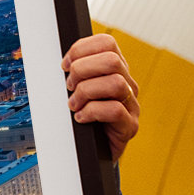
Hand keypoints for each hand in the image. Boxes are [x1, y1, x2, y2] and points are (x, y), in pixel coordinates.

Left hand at [62, 33, 139, 161]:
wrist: (92, 152)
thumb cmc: (83, 118)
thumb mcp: (77, 90)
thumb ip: (75, 73)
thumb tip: (62, 63)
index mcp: (115, 70)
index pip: (106, 43)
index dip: (81, 49)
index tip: (64, 65)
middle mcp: (127, 84)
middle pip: (112, 60)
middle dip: (82, 70)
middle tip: (69, 86)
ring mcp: (131, 105)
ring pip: (115, 83)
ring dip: (86, 92)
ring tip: (74, 104)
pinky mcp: (130, 126)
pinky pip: (115, 110)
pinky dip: (91, 112)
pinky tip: (81, 117)